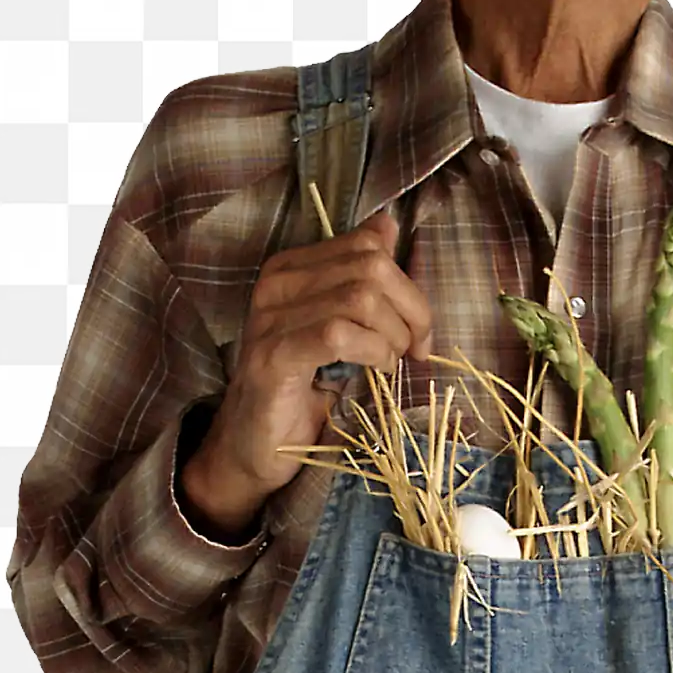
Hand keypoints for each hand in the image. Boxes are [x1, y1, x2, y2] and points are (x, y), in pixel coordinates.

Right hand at [211, 201, 432, 502]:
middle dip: (409, 311)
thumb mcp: (339, 327)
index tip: (419, 331)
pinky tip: (377, 370)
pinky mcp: (273, 356)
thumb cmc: (302, 390)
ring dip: (392, 336)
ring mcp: (270, 319)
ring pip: (359, 299)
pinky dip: (373, 351)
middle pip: (370, 269)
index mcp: (291, 268)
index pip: (367, 247)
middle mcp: (275, 283)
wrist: (254, 447)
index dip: (407, 287)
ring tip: (390, 363)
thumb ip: (358, 279)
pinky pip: (338, 334)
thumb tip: (387, 226)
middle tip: (413, 351)